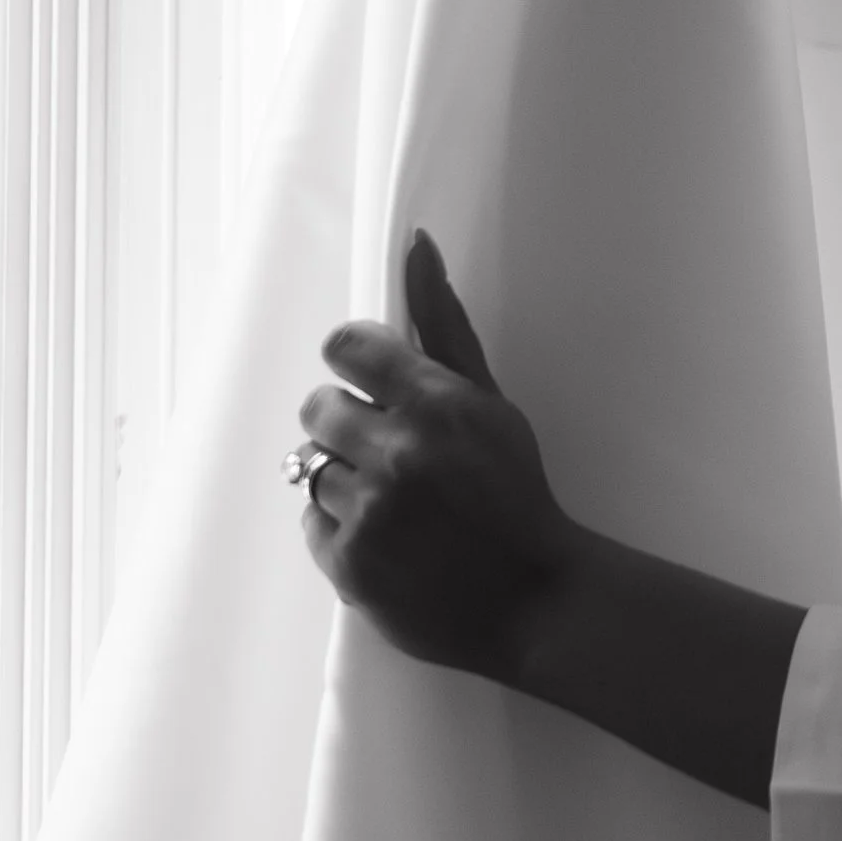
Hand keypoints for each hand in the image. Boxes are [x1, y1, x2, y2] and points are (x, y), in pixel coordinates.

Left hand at [298, 232, 580, 683]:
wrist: (532, 598)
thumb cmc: (514, 491)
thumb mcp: (491, 402)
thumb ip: (444, 325)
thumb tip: (416, 242)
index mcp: (435, 402)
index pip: (345, 347)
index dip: (354, 365)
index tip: (371, 385)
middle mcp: (396, 453)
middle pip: (317, 407)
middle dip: (345, 425)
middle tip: (386, 452)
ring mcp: (369, 513)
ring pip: (309, 468)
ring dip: (343, 480)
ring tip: (391, 502)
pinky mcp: (348, 567)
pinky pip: (311, 523)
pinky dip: (339, 528)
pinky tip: (385, 537)